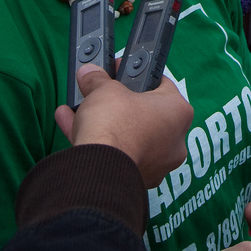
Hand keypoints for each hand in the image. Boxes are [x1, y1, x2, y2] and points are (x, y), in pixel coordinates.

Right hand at [54, 64, 192, 187]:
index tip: (119, 72)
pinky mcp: (136, 179)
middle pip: (144, 113)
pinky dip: (99, 142)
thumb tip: (89, 73)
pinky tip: (72, 127)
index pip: (161, 85)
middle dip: (119, 102)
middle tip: (101, 92)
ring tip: (79, 109)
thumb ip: (98, 79)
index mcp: (178, 112)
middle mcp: (174, 140)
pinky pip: (117, 154)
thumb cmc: (116, 125)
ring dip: (105, 122)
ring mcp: (156, 163)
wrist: (100, 170)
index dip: (137, 75)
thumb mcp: (105, 90)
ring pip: (129, 136)